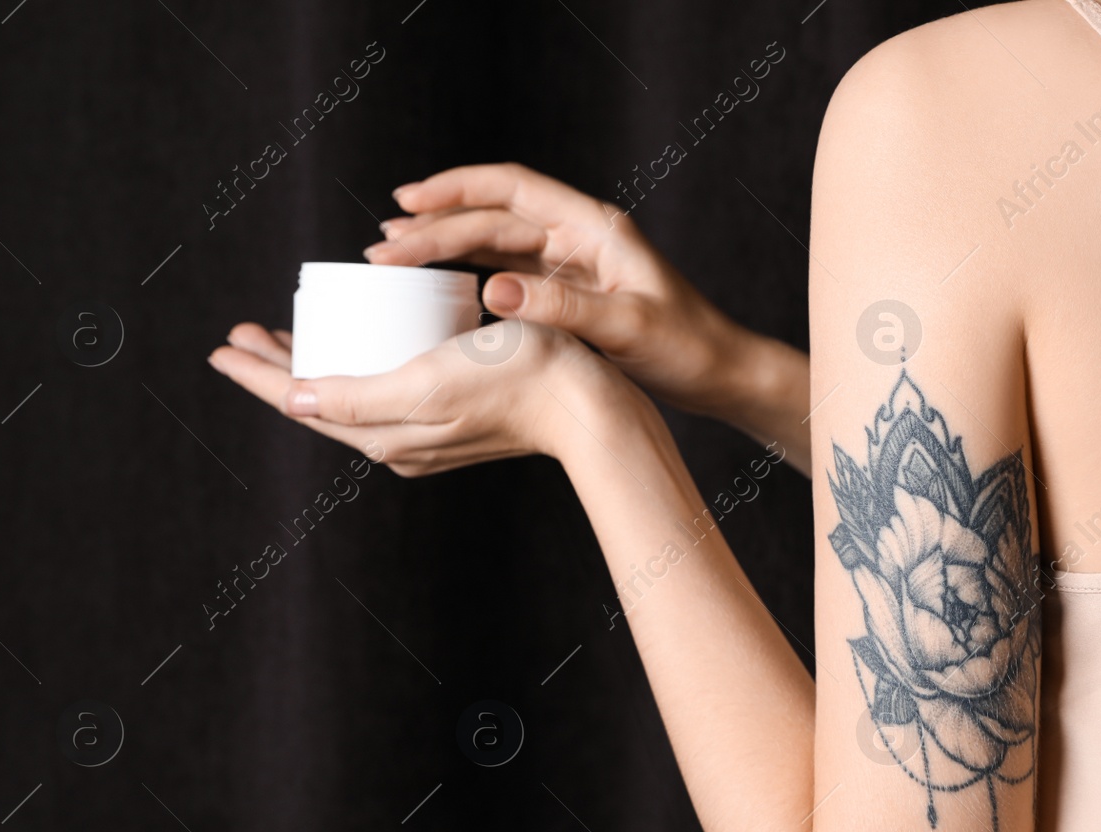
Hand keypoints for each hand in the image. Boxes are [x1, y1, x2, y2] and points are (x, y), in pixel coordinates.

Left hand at [206, 322, 634, 476]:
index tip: (223, 342)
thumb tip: (292, 402)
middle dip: (277, 366)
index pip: (300, 403)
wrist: (585, 404)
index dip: (257, 373)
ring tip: (290, 335)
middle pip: (319, 398)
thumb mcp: (425, 385)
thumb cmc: (514, 384)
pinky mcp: (452, 414)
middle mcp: (398, 439)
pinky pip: (383, 389)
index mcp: (383, 435)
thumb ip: (359, 398)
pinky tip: (362, 342)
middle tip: (246, 329)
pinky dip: (357, 364)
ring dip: (314, 364)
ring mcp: (425, 430)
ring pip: (349, 394)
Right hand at [364, 163, 809, 470]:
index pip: (511, 188)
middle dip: (435, 227)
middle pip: (492, 218)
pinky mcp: (569, 296)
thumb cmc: (687, 347)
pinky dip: (468, 278)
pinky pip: (507, 276)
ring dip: (445, 250)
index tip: (407, 201)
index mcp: (594, 228)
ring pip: (494, 247)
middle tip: (381, 246)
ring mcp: (572, 266)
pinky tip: (435, 289)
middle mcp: (579, 238)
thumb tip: (489, 290)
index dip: (455, 188)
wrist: (719, 375)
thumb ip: (560, 309)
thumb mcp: (627, 328)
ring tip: (392, 258)